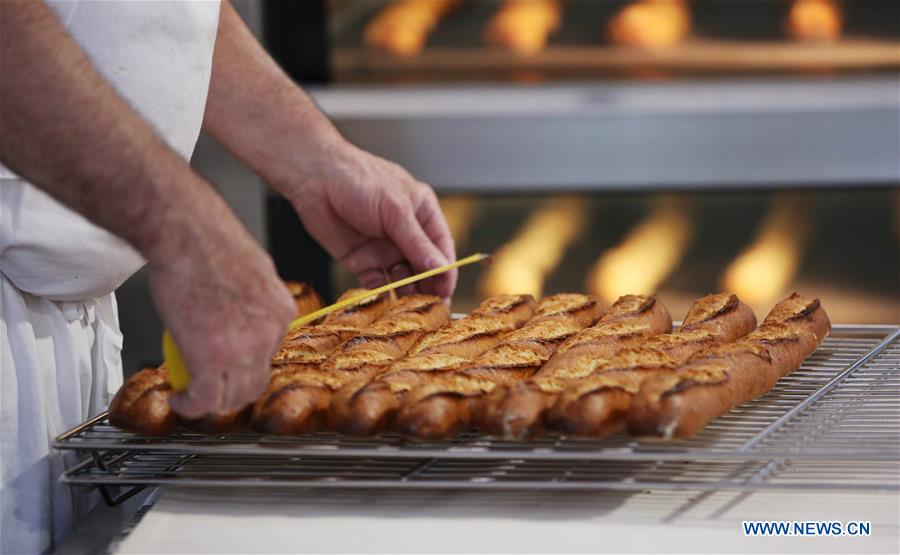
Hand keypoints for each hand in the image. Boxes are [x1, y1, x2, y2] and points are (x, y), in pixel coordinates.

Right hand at [147, 205, 295, 417]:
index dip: (245, 363)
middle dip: (231, 391)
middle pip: (255, 383)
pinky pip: (204, 399)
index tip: (226, 364)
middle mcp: (269, 333)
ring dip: (210, 402)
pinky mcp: (212, 359)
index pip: (269, 353)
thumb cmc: (209, 241)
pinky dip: (189, 406)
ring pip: (232, 397)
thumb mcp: (251, 271)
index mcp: (281, 310)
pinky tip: (178, 400)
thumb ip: (252, 299)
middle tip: (208, 387)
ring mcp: (243, 350)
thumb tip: (241, 310)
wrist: (187, 234)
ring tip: (190, 395)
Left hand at [288, 141, 456, 298]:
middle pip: (425, 268)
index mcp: (422, 214)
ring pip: (403, 280)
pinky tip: (386, 309)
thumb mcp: (395, 210)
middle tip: (431, 311)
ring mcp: (385, 249)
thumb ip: (417, 243)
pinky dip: (383, 298)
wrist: (314, 179)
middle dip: (429, 289)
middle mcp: (407, 234)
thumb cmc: (358, 179)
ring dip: (407, 295)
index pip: (441, 248)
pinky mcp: (363, 262)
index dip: (445, 271)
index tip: (445, 292)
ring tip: (409, 313)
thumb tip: (440, 268)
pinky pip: (378, 285)